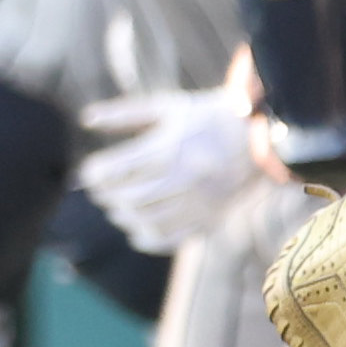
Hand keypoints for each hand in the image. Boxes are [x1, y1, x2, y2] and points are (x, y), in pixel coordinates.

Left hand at [81, 85, 285, 253]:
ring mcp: (201, 202)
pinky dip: (146, 238)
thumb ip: (124, 113)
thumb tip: (86, 120)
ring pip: (147, 221)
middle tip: (99, 190)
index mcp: (172, 147)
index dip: (95, 174)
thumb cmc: (205, 117)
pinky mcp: (211, 219)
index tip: (89, 172)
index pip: (119, 169)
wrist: (259, 136)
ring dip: (122, 216)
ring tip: (115, 205)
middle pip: (130, 198)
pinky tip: (135, 227)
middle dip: (107, 195)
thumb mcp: (166, 107)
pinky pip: (171, 240)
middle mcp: (187, 177)